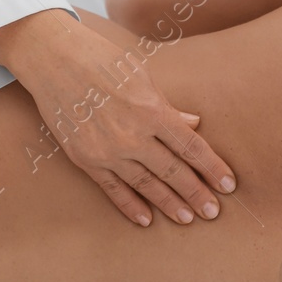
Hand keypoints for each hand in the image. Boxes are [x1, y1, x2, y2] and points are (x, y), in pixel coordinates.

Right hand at [0, 11, 235, 226]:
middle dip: (196, 193)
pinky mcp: (86, 159)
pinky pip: (113, 189)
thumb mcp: (143, 78)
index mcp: (152, 111)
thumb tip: (194, 123)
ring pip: (146, 185)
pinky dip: (130, 206)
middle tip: (214, 212)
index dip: (212, 168)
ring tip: (188, 219)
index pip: (192, 147)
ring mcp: (108, 150)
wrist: (53, 61)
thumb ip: (168, 107)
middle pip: (173, 171)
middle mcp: (132, 135)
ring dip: (169, 204)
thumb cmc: (103, 61)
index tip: (229, 185)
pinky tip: (146, 220)